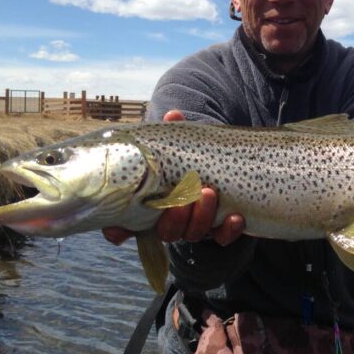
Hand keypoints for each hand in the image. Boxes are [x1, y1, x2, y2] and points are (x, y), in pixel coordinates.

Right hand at [102, 109, 245, 246]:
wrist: (223, 167)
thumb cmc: (189, 156)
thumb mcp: (179, 144)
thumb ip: (172, 134)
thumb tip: (173, 115)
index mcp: (151, 202)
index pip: (125, 226)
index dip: (119, 231)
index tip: (118, 230)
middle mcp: (170, 220)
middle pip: (166, 231)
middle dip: (175, 217)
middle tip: (187, 195)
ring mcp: (195, 226)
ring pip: (193, 234)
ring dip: (201, 218)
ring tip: (209, 193)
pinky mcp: (219, 229)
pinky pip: (222, 238)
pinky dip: (229, 230)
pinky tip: (236, 216)